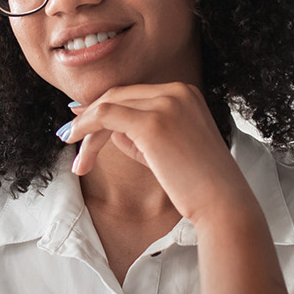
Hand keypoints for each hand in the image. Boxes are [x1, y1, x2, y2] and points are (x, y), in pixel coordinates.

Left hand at [63, 82, 250, 224]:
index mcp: (184, 93)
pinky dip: (86, 128)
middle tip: (71, 143)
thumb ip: (137, 132)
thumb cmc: (196, 183)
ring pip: (108, 106)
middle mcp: (176, 91)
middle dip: (90, 120)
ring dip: (86, 131)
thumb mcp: (166, 149)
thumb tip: (103, 127)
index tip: (80, 125)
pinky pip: (106, 116)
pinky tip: (76, 146)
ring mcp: (166, 103)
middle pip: (117, 97)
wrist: (222, 203)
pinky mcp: (153, 122)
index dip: (102, 108)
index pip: (132, 95)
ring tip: (78, 162)